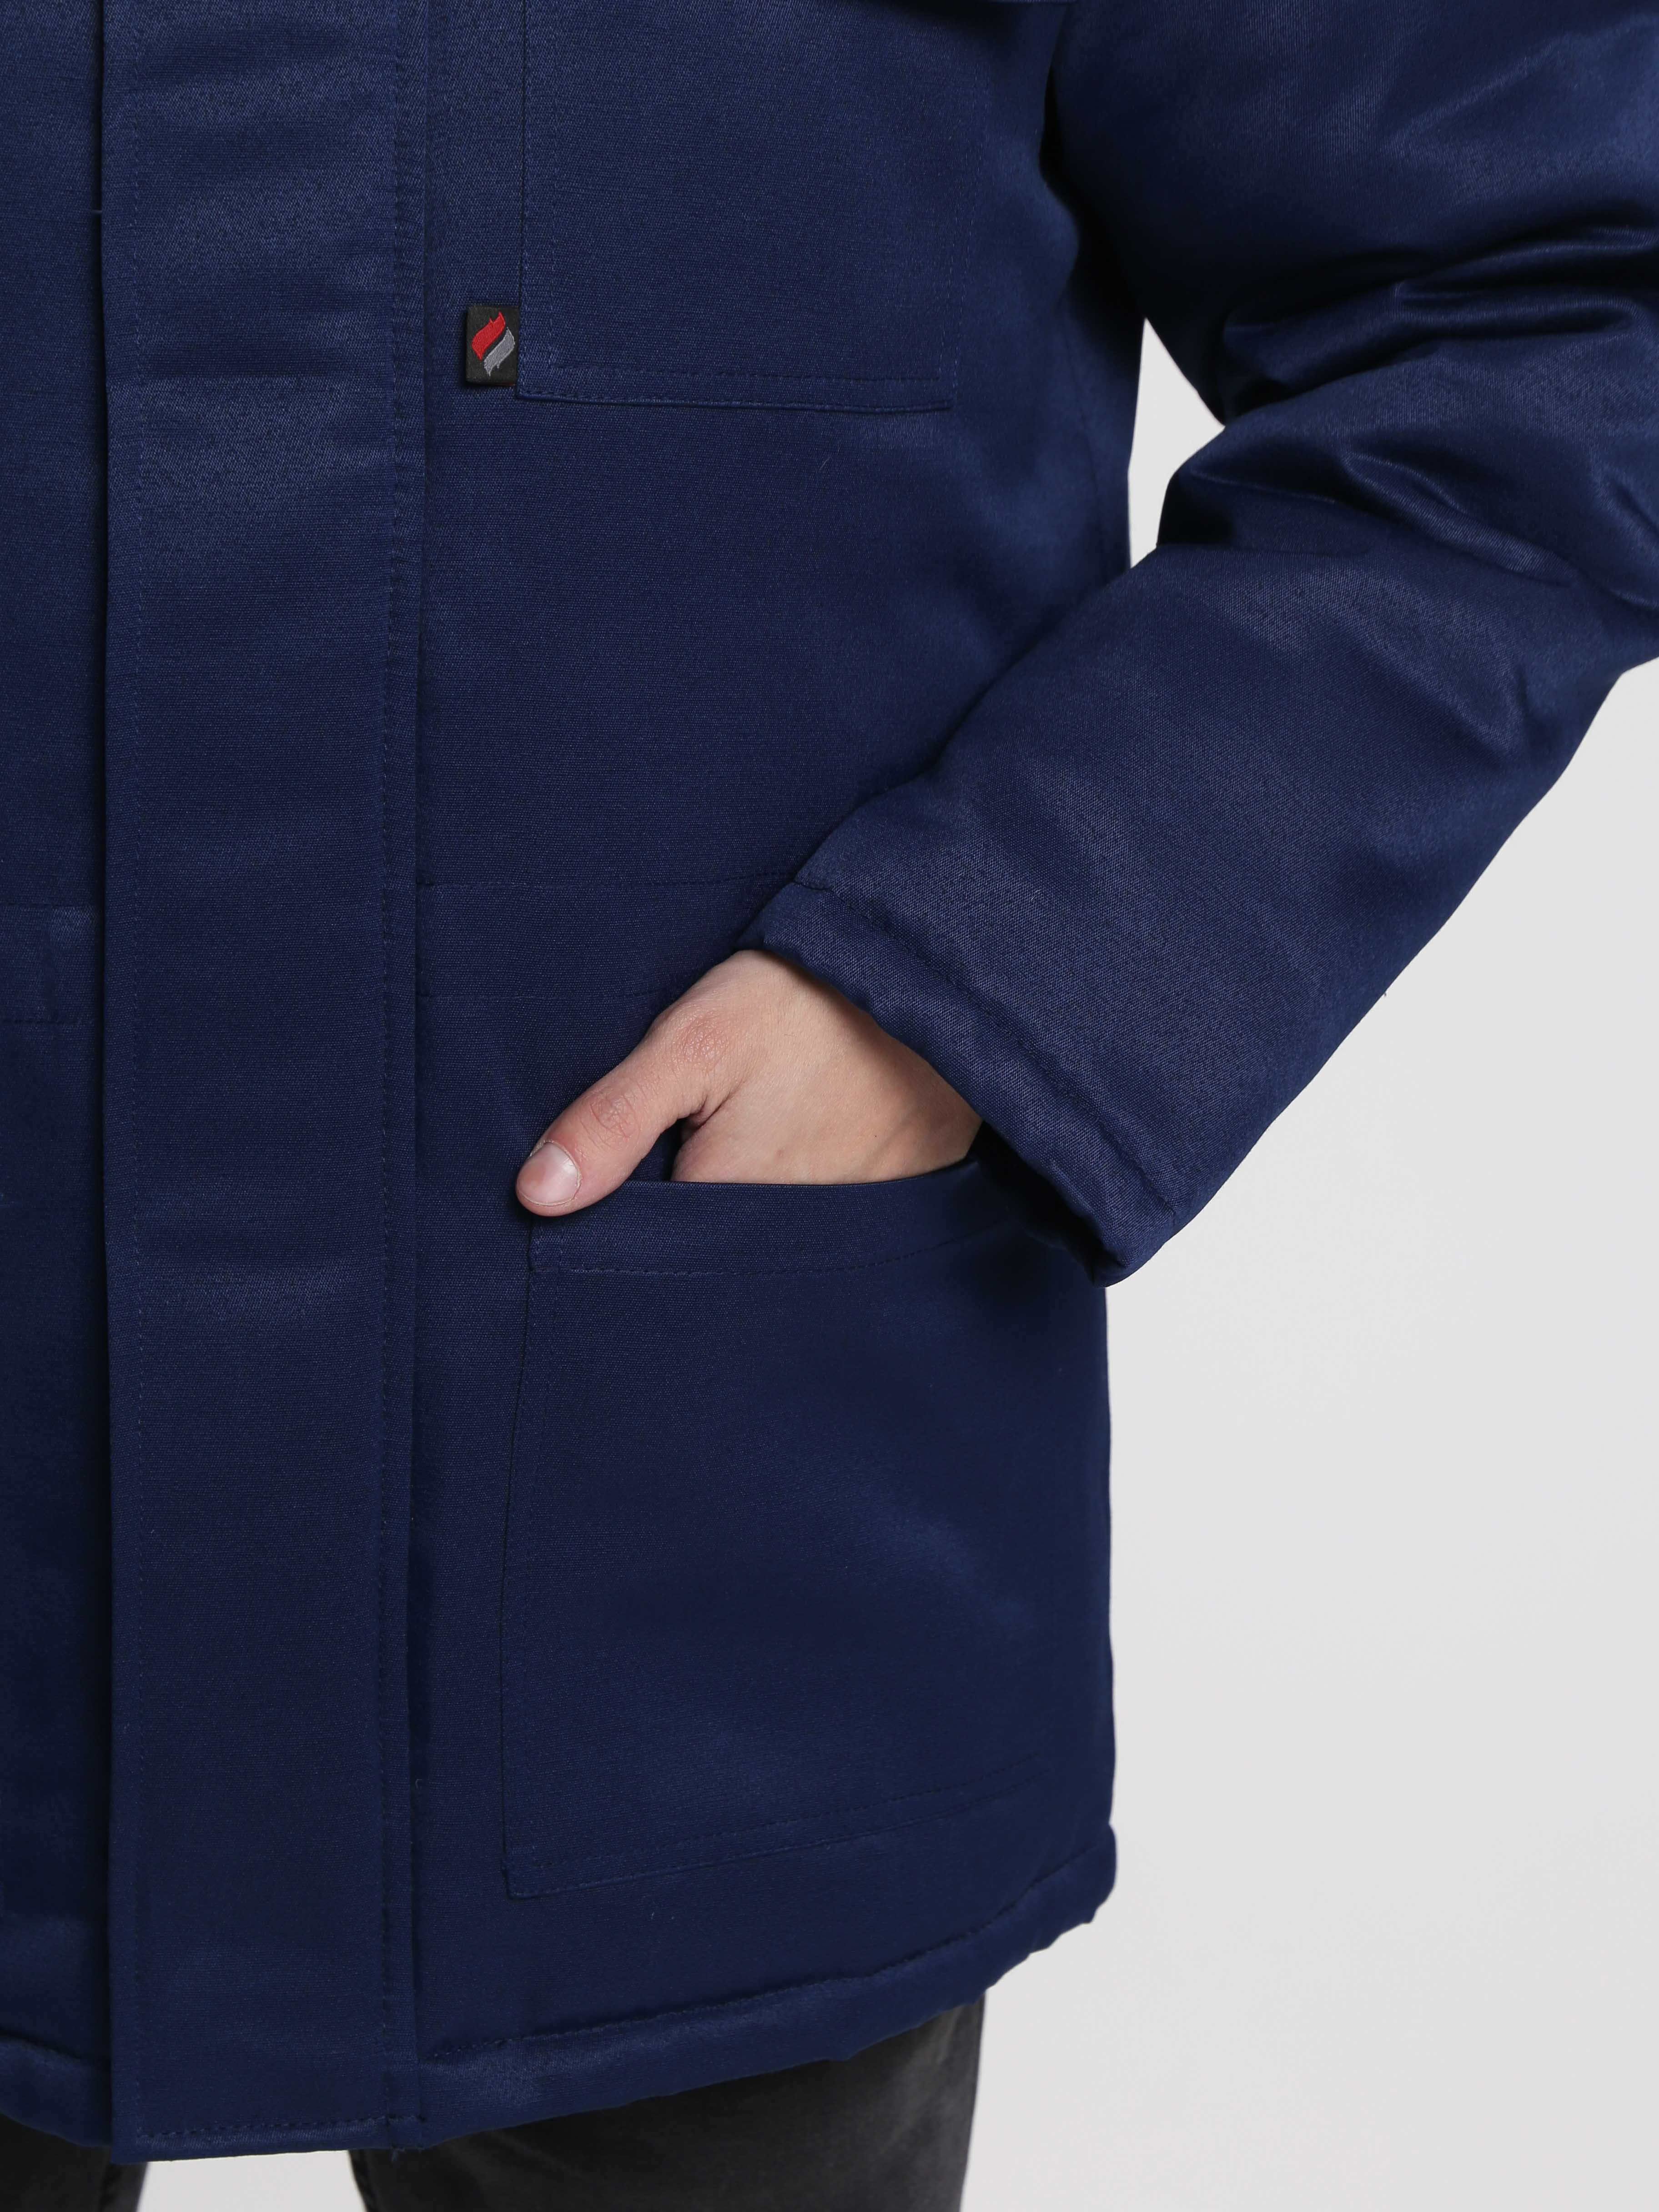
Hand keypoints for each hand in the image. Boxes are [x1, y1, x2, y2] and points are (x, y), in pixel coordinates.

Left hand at [516, 950, 980, 1214]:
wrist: (928, 977)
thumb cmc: (805, 1003)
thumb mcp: (695, 1040)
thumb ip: (614, 1118)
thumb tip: (536, 1198)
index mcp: (728, 1203)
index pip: (646, 1248)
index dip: (619, 1214)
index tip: (618, 1169)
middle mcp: (787, 1236)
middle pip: (705, 1247)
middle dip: (681, 1209)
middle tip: (693, 1133)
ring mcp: (843, 1223)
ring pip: (760, 1233)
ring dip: (743, 1196)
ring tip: (748, 1129)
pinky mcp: (887, 1202)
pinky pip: (820, 1219)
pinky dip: (800, 1187)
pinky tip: (797, 1137)